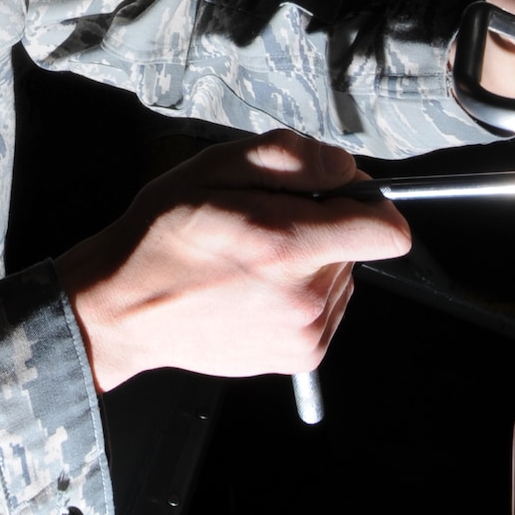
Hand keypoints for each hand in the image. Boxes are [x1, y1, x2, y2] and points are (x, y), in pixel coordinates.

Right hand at [55, 131, 410, 393]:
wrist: (127, 308)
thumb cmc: (162, 237)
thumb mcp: (210, 169)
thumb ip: (286, 157)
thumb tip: (343, 166)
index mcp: (286, 247)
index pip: (387, 229)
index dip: (366, 200)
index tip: (330, 193)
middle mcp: (305, 299)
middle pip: (360, 246)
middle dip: (323, 226)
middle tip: (264, 222)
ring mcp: (306, 334)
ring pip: (343, 276)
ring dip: (312, 261)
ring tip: (253, 258)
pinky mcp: (301, 357)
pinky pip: (327, 308)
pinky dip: (301, 292)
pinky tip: (255, 287)